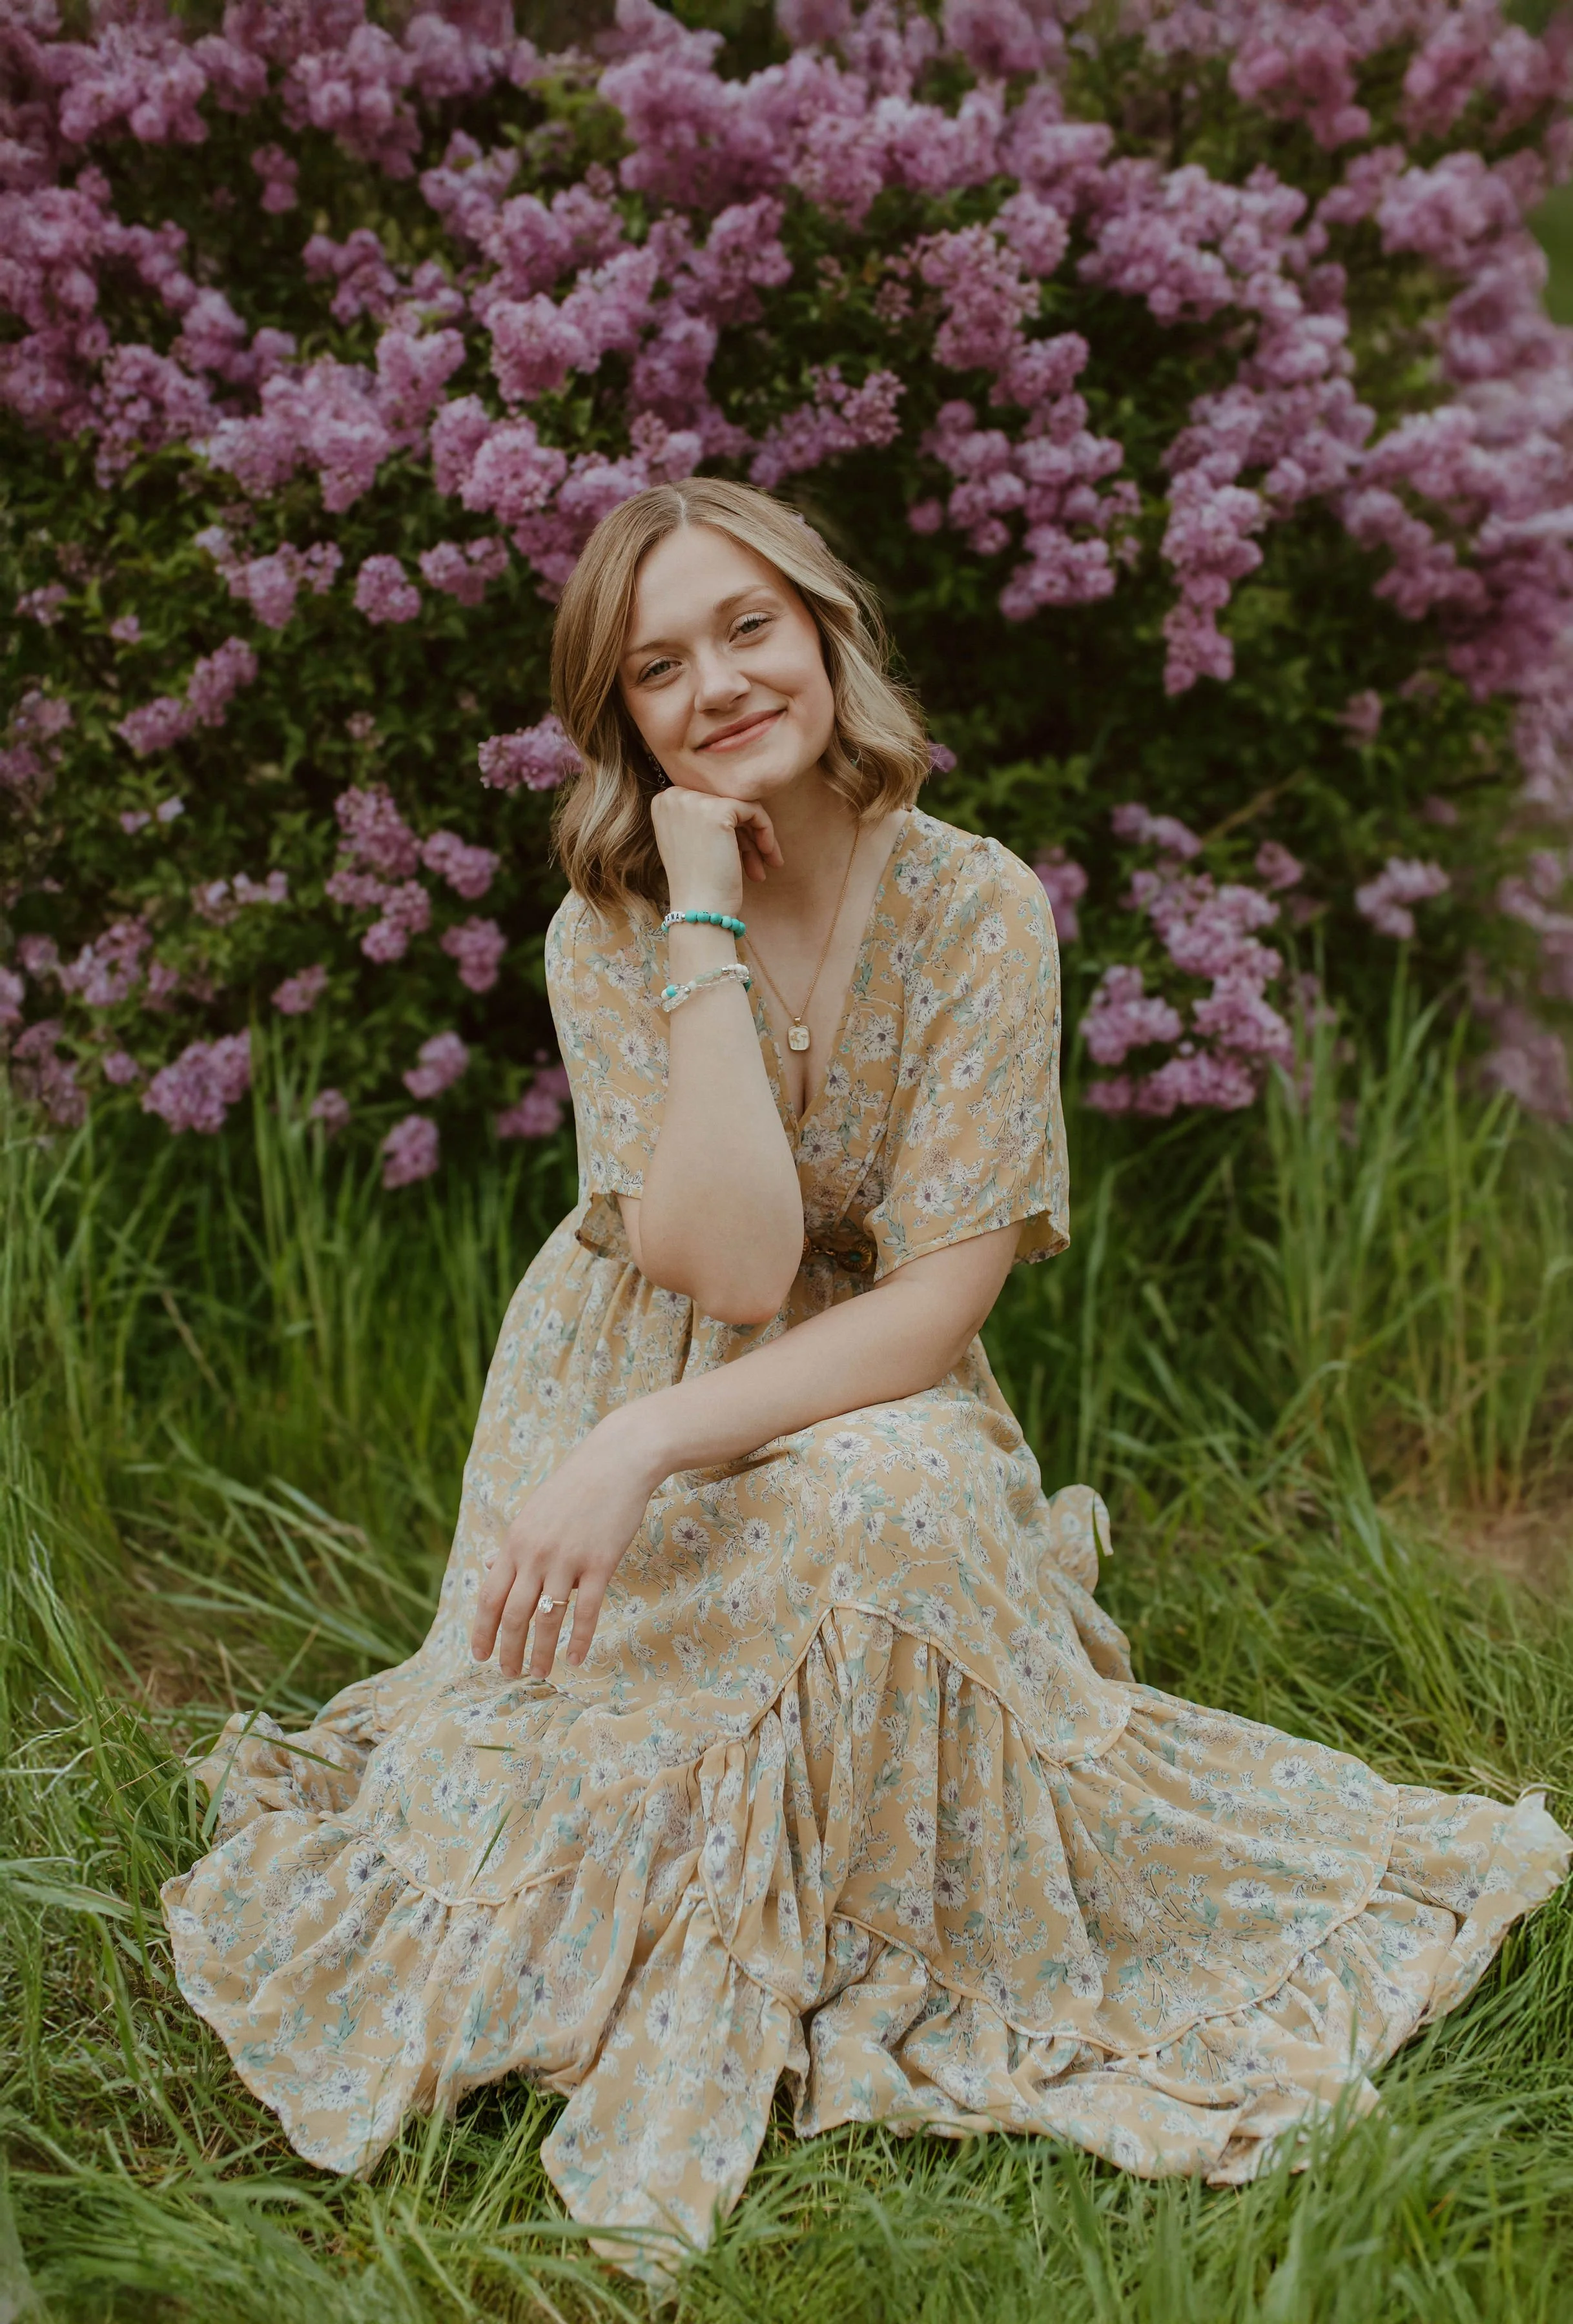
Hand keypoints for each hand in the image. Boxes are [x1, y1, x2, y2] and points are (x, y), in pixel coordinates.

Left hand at [469, 1413, 665, 1678]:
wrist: (617, 1460)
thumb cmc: (575, 1486)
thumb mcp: (533, 1512)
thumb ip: (513, 1544)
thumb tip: (487, 1566)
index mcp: (515, 1542)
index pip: (489, 1596)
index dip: (482, 1630)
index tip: (479, 1655)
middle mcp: (535, 1554)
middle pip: (513, 1614)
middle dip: (508, 1649)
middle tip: (508, 1674)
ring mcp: (567, 1559)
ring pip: (547, 1618)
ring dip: (540, 1652)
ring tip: (539, 1673)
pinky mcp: (600, 1563)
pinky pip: (586, 1611)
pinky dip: (579, 1640)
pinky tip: (576, 1659)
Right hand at [650, 784, 784, 912]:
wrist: (698, 908)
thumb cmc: (697, 884)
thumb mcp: (690, 841)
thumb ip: (702, 818)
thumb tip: (736, 803)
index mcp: (663, 802)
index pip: (708, 801)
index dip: (729, 825)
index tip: (741, 850)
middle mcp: (674, 796)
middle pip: (725, 803)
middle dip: (746, 833)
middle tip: (761, 860)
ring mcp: (694, 801)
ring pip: (742, 806)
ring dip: (758, 836)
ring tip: (768, 863)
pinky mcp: (718, 810)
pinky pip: (754, 810)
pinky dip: (766, 831)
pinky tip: (768, 856)